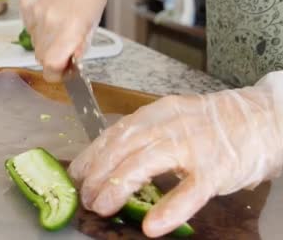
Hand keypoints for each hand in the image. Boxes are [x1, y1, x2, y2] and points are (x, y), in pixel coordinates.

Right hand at [20, 0, 118, 81]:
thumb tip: (69, 64)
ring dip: (46, 41)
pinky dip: (39, 26)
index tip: (65, 69)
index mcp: (69, 28)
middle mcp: (48, 22)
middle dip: (53, 57)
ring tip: (60, 23)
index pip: (51, 66)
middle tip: (66, 45)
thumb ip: (79, 46)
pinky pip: (29, 27)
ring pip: (35, 43)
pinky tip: (50, 12)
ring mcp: (34, 13)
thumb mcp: (93, 23)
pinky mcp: (26, 6)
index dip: (57, 73)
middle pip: (41, 58)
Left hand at [68, 72, 282, 237]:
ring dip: (117, 187)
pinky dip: (169, 210)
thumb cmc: (215, 124)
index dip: (91, 155)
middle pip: (121, 149)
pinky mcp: (216, 169)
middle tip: (86, 197)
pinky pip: (189, 192)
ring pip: (143, 165)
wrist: (263, 118)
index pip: (113, 134)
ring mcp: (192, 146)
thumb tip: (112, 158)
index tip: (76, 174)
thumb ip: (146, 135)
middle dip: (97, 175)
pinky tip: (152, 225)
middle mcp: (168, 125)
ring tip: (103, 206)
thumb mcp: (174, 119)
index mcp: (156, 113)